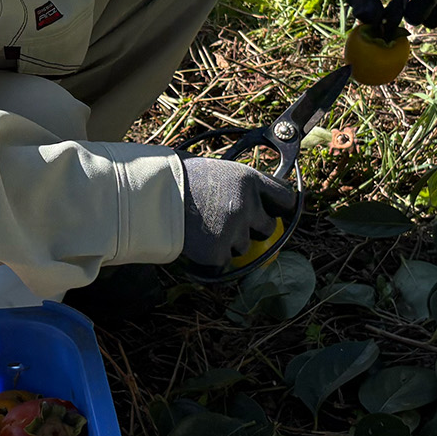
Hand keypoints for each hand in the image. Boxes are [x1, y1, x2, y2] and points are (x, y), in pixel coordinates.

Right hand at [179, 157, 294, 268]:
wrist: (151, 195)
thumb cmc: (180, 178)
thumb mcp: (218, 171)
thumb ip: (240, 187)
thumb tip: (262, 204)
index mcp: (249, 179)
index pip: (285, 197)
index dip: (281, 208)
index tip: (275, 213)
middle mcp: (247, 204)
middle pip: (267, 228)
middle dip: (252, 229)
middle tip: (227, 222)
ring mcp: (233, 230)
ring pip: (244, 248)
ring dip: (228, 244)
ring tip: (202, 229)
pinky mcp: (217, 252)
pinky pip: (222, 264)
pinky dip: (210, 260)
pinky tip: (195, 244)